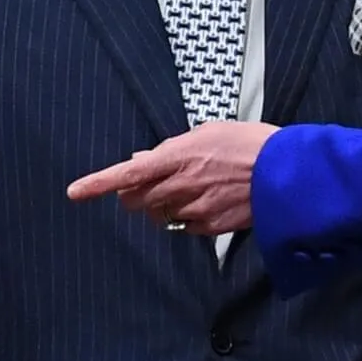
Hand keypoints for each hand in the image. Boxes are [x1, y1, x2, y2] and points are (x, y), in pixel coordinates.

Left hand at [67, 121, 278, 235]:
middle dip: (134, 194)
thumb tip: (143, 160)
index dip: (98, 182)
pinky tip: (207, 199)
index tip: (75, 191)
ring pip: (159, 214)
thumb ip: (173, 148)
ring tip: (191, 185)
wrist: (286, 173)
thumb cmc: (250, 143)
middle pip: (137, 200)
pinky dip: (186, 215)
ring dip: (162, 203)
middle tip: (148, 182)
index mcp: (179, 155)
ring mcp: (195, 210)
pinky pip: (184, 225)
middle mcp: (181, 185)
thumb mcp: (209, 132)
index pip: (128, 173)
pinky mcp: (210, 228)